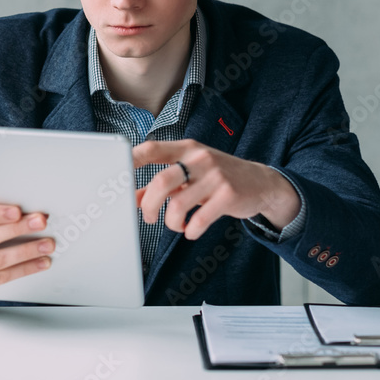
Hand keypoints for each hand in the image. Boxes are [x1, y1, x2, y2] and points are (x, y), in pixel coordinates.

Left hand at [133, 139, 299, 240]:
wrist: (262, 182)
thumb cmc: (219, 177)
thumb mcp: (191, 175)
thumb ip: (164, 184)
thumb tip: (135, 199)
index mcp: (187, 149)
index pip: (152, 149)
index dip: (131, 160)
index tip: (117, 175)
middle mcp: (199, 158)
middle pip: (160, 182)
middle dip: (149, 205)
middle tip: (149, 216)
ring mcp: (215, 176)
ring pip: (178, 204)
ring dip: (170, 222)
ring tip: (176, 224)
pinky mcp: (228, 195)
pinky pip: (199, 220)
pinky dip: (190, 231)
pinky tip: (191, 229)